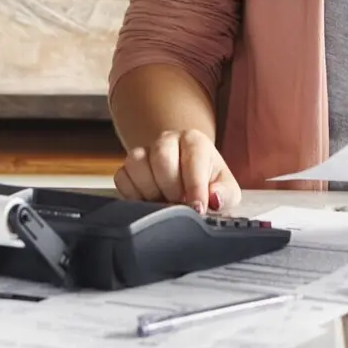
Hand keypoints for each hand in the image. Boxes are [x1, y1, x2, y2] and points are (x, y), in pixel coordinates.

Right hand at [114, 129, 242, 214]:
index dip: (195, 186)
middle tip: (180, 204)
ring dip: (150, 191)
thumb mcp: (224, 188)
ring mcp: (145, 151)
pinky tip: (147, 201)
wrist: (186, 177)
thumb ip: (225, 193)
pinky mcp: (128, 166)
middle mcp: (168, 140)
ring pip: (137, 164)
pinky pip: (122, 177)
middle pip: (162, 158)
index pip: (193, 158)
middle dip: (171, 189)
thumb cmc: (207, 182)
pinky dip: (132, 194)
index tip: (198, 207)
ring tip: (164, 202)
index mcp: (195, 141)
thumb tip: (214, 198)